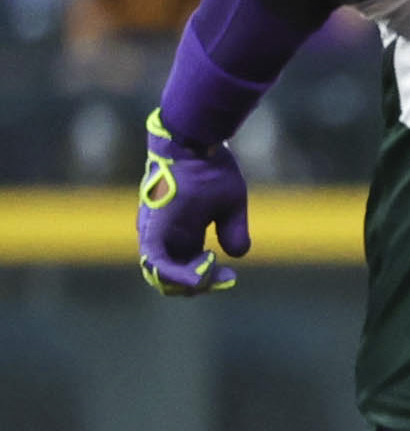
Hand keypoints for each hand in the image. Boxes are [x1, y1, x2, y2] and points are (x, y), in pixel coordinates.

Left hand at [136, 114, 248, 296]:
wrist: (195, 144)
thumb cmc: (212, 169)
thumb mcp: (231, 204)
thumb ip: (233, 230)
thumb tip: (236, 254)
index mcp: (178, 230)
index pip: (184, 267)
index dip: (205, 279)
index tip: (230, 276)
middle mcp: (163, 234)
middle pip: (170, 277)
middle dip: (198, 286)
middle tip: (225, 278)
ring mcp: (155, 232)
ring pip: (160, 275)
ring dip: (189, 283)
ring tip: (214, 275)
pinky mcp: (153, 229)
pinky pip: (157, 263)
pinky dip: (178, 275)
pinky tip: (204, 271)